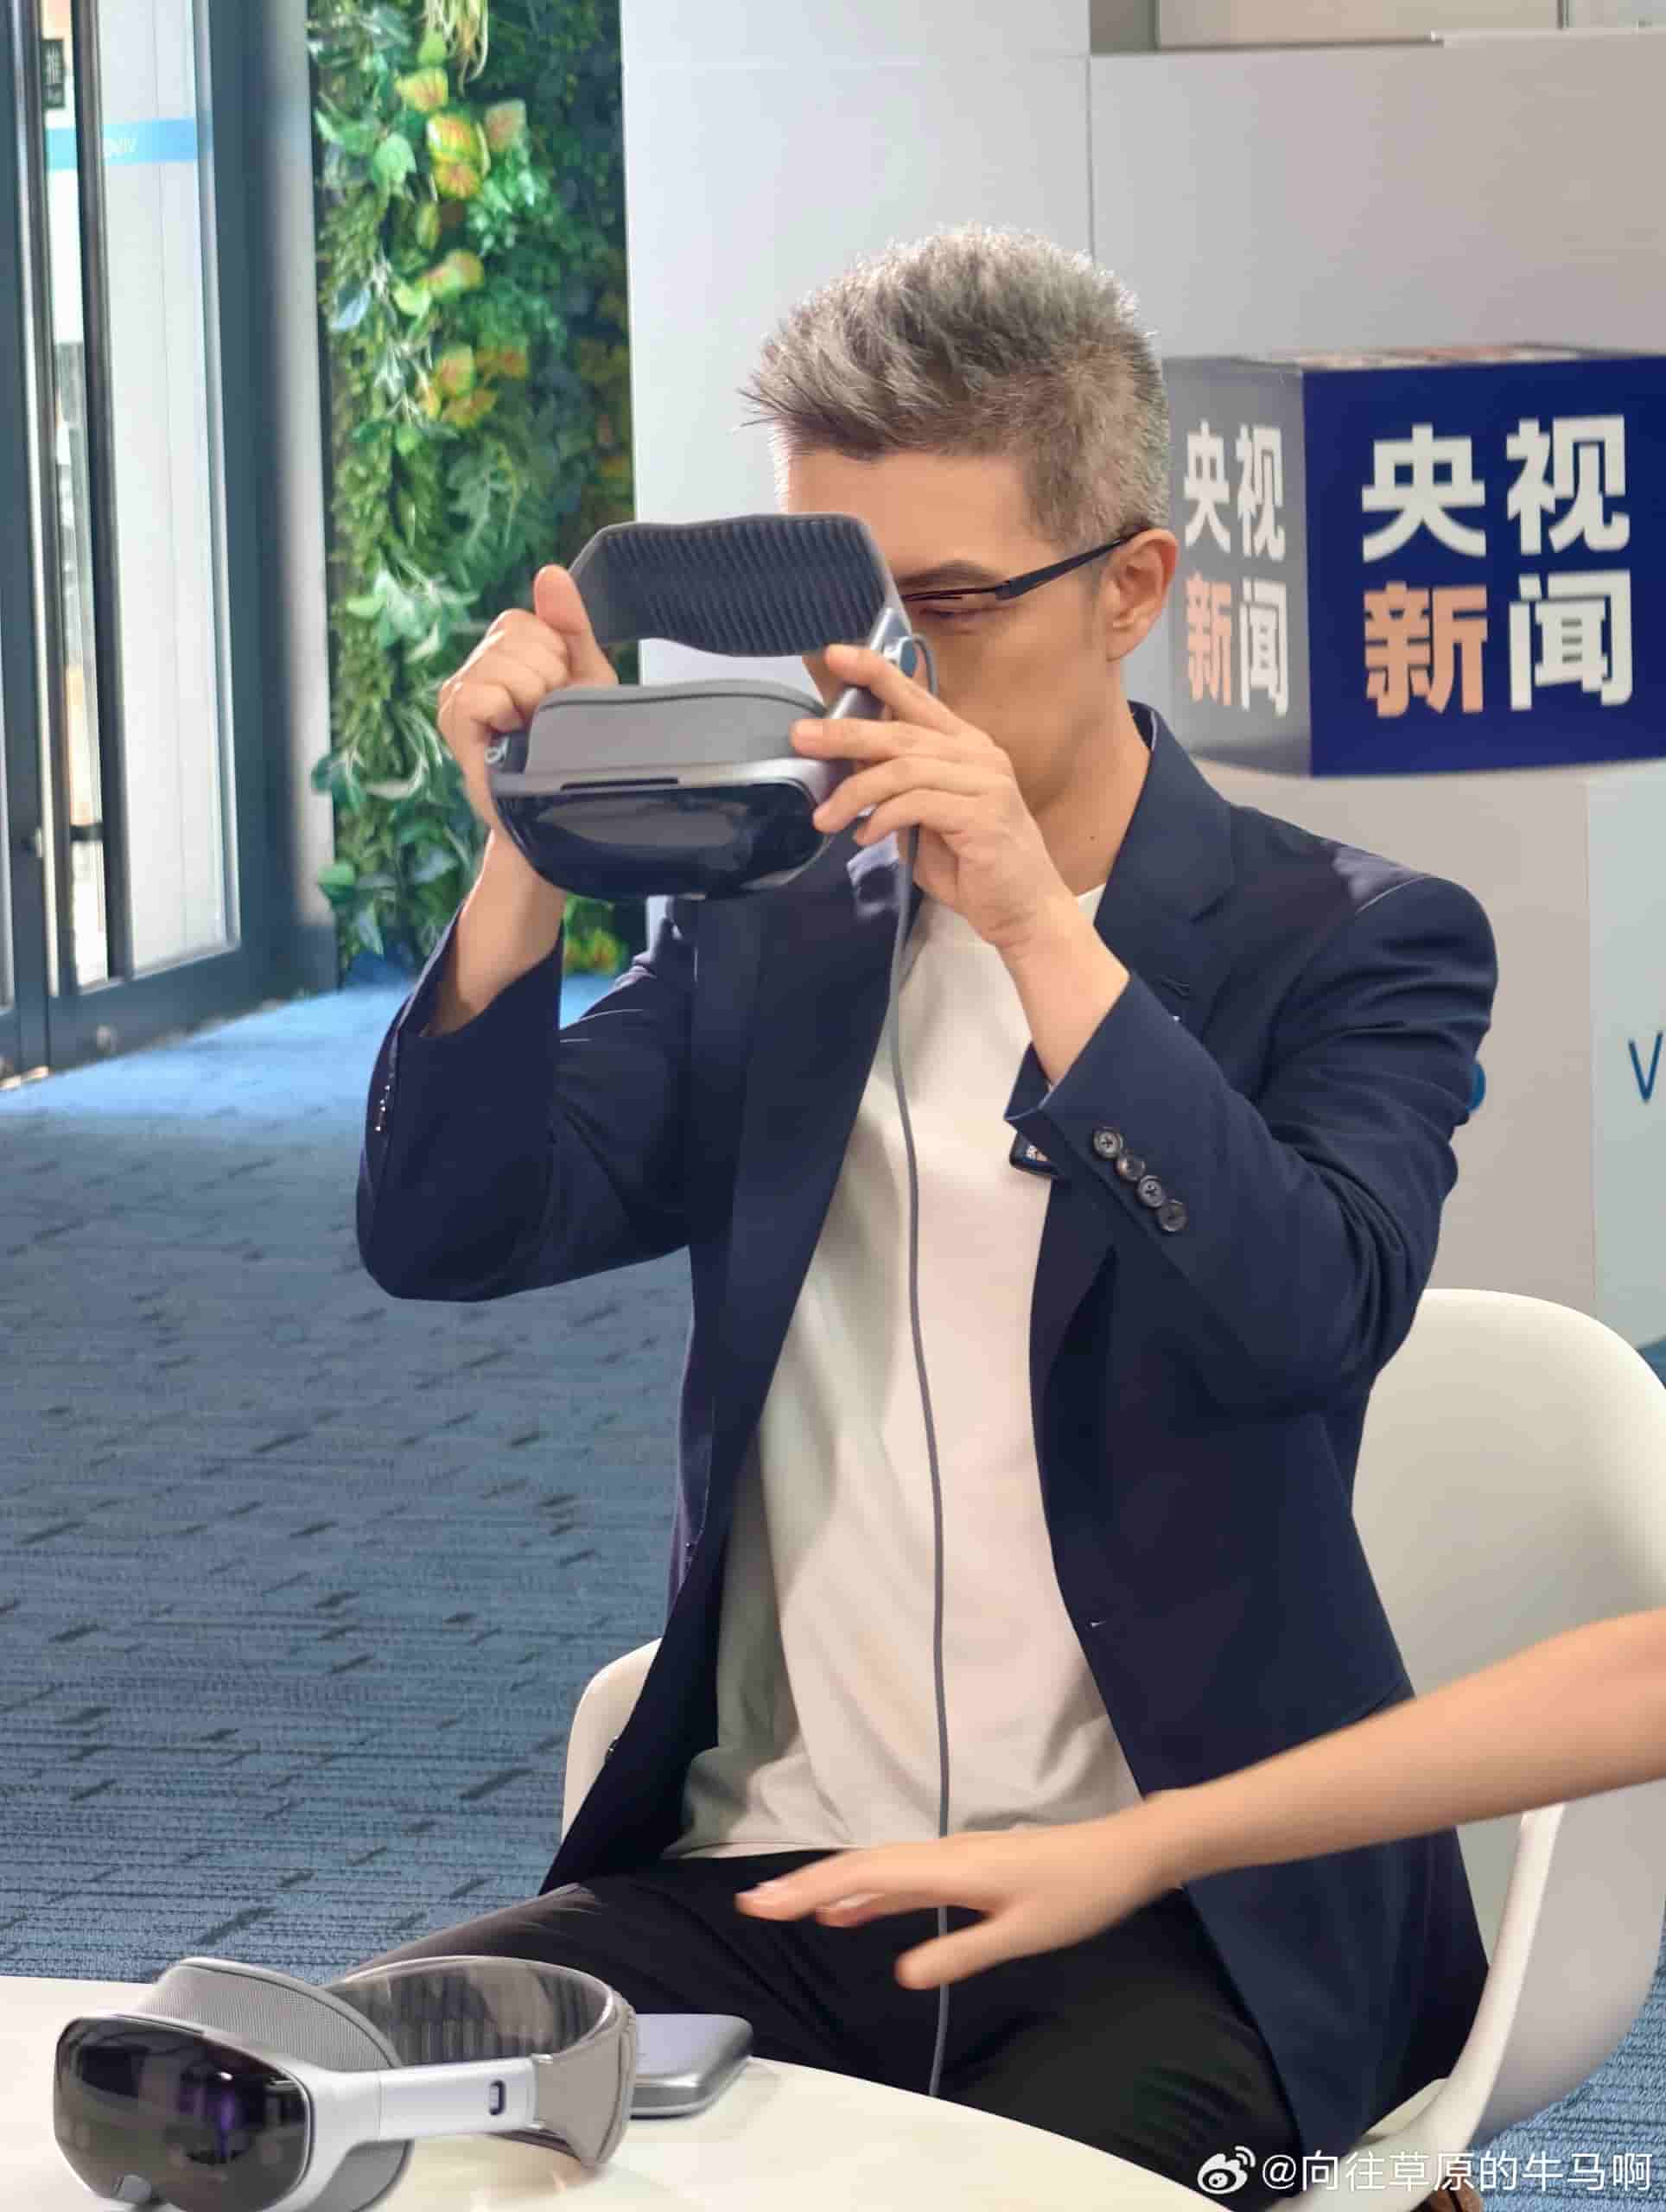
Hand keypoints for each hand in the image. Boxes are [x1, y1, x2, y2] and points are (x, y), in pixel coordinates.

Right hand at [436, 565, 616, 852]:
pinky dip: (506, 712)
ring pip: (504, 664)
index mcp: (505, 651)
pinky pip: (482, 691)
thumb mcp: (585, 678)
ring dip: (532, 701)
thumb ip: (571, 624)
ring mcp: (458, 691)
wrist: (561, 807)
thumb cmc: (573, 746)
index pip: (528, 621)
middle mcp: (477, 665)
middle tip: (545, 718)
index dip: (556, 658)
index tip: (559, 696)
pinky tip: (509, 735)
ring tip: (529, 730)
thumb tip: (550, 571)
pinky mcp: (452, 717)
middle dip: (547, 680)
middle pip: (517, 637)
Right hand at [734, 1805, 1182, 1989]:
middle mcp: (943, 1854)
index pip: (866, 1873)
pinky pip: (902, 1877)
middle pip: (861, 1865)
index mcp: (951, 1866)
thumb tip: (900, 1973)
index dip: (812, 1886)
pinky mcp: (965, 1868)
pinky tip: (850, 1911)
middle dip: (807, 1884)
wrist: (1123, 1854)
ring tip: (787, 1908)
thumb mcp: (1022, 1934)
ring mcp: (953, 1859)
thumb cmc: (1077, 1894)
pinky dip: (868, 1891)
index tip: (766, 1901)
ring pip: (879, 1869)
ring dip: (833, 1886)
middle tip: (755, 1905)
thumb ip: (961, 1952)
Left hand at [793, 642, 1075, 955]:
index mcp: (964, 746)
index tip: (835, 655)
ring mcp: (984, 781)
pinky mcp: (981, 814)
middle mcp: (977, 754)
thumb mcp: (922, 819)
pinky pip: (915, 803)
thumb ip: (894, 789)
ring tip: (825, 818)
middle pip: (900, 732)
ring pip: (902, 768)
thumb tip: (845, 768)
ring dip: (855, 792)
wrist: (1023, 909)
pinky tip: (865, 837)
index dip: (875, 672)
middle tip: (801, 736)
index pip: (916, 698)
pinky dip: (882, 819)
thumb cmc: (973, 865)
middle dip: (844, 733)